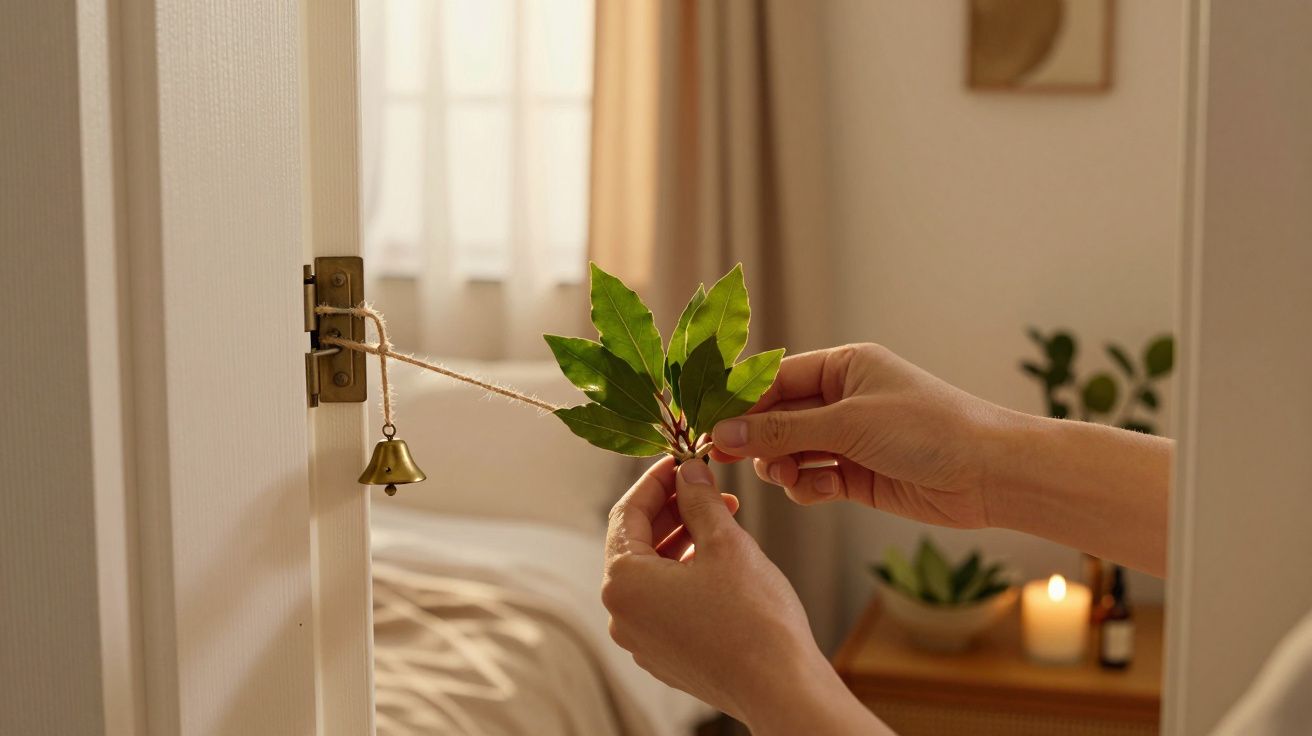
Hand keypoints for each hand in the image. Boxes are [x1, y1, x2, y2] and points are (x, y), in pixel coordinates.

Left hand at [602, 457, 883, 733]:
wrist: (780, 687)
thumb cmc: (753, 617)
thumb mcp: (725, 542)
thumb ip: (699, 500)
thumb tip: (688, 472)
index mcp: (624, 582)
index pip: (627, 514)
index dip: (655, 481)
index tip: (679, 461)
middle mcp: (622, 615)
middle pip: (637, 544)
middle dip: (672, 511)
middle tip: (705, 487)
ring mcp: (642, 640)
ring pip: (652, 574)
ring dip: (682, 541)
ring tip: (721, 520)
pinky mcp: (665, 656)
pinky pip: (665, 603)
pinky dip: (684, 575)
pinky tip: (718, 560)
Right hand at [710, 343, 1012, 528]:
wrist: (989, 474)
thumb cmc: (928, 430)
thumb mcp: (848, 424)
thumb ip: (782, 431)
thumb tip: (724, 434)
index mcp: (844, 366)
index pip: (774, 379)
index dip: (740, 403)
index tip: (709, 426)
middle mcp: (843, 398)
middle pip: (777, 418)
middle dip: (758, 440)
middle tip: (729, 459)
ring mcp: (850, 438)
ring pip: (791, 451)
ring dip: (783, 466)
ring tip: (791, 476)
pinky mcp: (858, 474)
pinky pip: (812, 478)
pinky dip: (808, 486)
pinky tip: (822, 490)